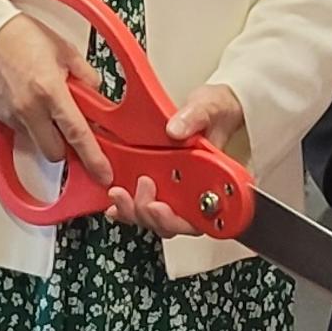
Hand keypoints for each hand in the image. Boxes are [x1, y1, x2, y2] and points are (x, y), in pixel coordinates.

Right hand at [0, 13, 112, 183]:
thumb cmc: (24, 37)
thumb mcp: (66, 51)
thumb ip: (87, 76)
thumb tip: (96, 94)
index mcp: (51, 91)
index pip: (77, 134)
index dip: (93, 158)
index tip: (103, 174)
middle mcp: (30, 109)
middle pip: (55, 152)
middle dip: (66, 147)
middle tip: (71, 128)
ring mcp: (12, 115)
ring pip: (37, 144)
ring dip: (48, 135)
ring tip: (48, 108)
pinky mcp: (0, 117)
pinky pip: (21, 132)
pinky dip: (31, 124)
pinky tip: (31, 102)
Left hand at [106, 84, 246, 237]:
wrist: (213, 109)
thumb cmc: (217, 113)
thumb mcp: (209, 107)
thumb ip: (195, 117)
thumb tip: (174, 130)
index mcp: (212, 178)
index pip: (201, 214)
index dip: (180, 218)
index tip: (161, 206)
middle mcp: (193, 190)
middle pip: (173, 223)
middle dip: (151, 215)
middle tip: (139, 193)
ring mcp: (175, 190)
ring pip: (155, 218)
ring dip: (135, 212)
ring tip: (120, 193)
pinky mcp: (158, 184)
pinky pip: (141, 205)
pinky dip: (126, 208)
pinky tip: (114, 201)